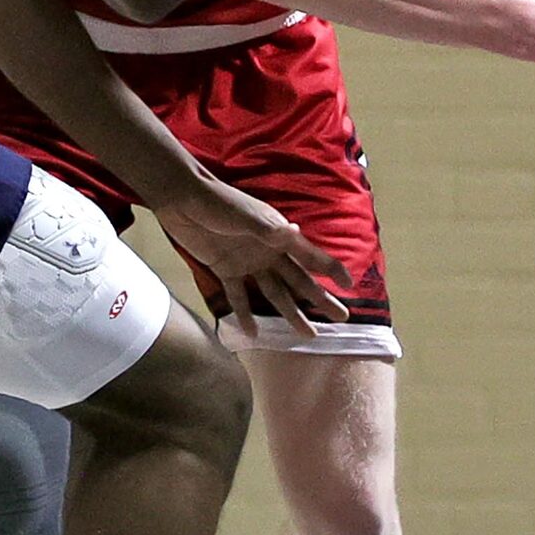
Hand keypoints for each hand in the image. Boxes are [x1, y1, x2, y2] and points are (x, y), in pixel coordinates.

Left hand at [152, 174, 352, 343]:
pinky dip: (244, 314)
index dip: (331, 268)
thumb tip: (296, 231)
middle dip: (320, 299)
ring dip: (290, 312)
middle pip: (299, 280)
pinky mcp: (225, 269)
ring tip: (306, 334)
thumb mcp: (245, 215)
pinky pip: (238, 296)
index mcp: (279, 236)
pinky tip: (254, 333)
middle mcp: (268, 252)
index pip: (311, 255)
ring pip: (275, 293)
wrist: (183, 200)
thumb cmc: (219, 202)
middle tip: (342, 318)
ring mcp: (248, 263)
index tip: (350, 284)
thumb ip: (267, 229)